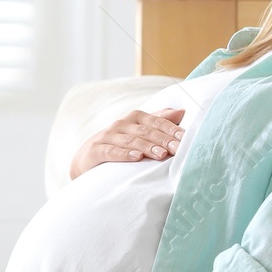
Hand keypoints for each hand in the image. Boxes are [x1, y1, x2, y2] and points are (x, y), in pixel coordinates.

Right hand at [69, 107, 184, 179]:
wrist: (85, 160)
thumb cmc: (118, 145)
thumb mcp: (139, 133)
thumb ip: (159, 121)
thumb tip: (182, 111)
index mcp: (135, 119)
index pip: (157, 121)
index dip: (172, 129)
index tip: (186, 138)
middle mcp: (121, 124)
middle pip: (146, 130)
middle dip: (163, 139)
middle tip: (178, 149)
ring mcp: (107, 136)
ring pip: (131, 140)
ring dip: (147, 147)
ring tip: (162, 155)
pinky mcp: (95, 150)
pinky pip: (111, 151)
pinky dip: (124, 154)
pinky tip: (137, 158)